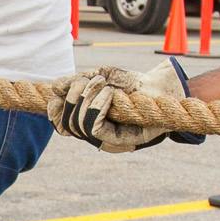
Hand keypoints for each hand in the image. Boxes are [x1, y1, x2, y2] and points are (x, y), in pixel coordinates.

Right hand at [47, 58, 200, 151]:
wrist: (165, 88)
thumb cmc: (135, 85)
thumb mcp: (103, 78)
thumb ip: (80, 83)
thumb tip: (56, 87)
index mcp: (90, 123)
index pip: (61, 125)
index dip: (55, 110)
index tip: (59, 90)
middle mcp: (98, 137)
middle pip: (68, 124)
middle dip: (74, 96)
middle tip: (94, 79)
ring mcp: (110, 142)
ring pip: (80, 126)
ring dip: (87, 98)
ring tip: (104, 84)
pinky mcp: (122, 142)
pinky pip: (95, 128)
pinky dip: (97, 106)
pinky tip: (110, 93)